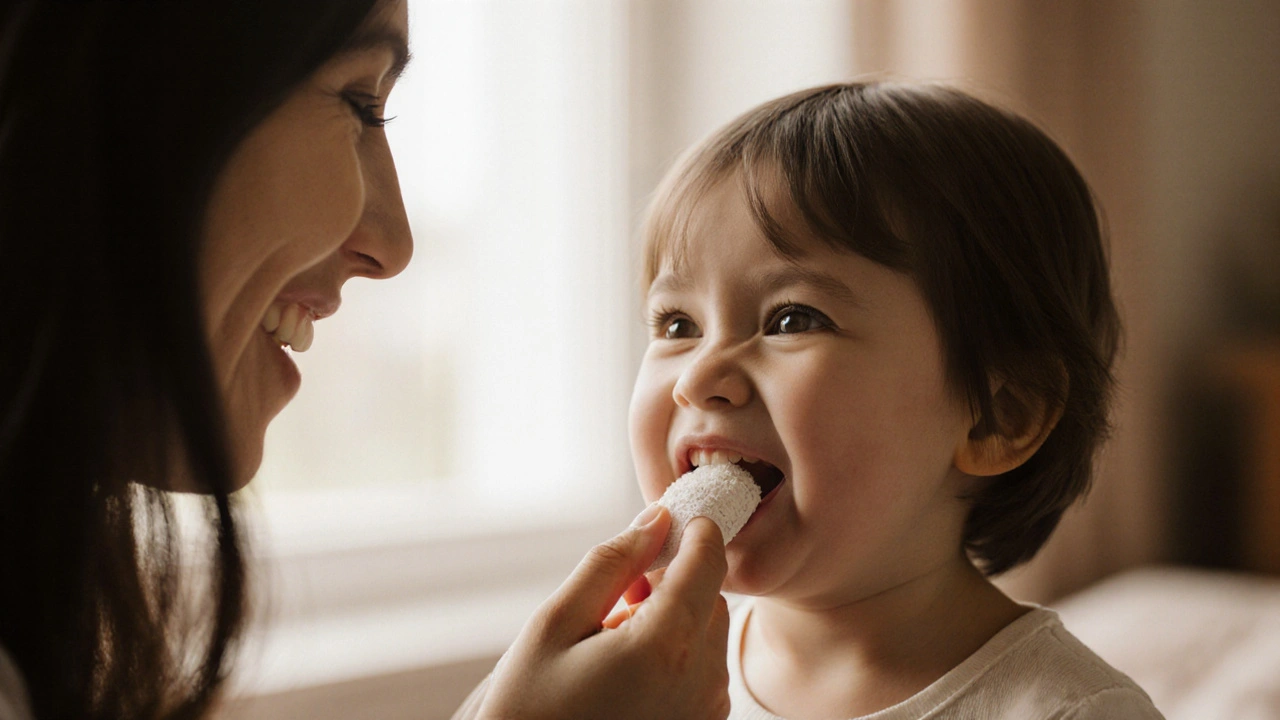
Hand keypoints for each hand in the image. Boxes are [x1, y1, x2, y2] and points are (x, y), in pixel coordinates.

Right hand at [476, 506, 730, 719]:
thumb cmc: (530, 710)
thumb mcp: (554, 623)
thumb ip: (610, 564)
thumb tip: (655, 520)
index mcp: (665, 645)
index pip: (708, 561)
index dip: (695, 531)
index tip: (674, 521)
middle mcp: (700, 681)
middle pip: (709, 598)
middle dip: (673, 584)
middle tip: (618, 597)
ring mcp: (705, 713)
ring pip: (706, 635)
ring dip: (673, 623)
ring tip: (611, 645)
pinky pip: (703, 673)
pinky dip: (676, 659)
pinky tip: (627, 675)